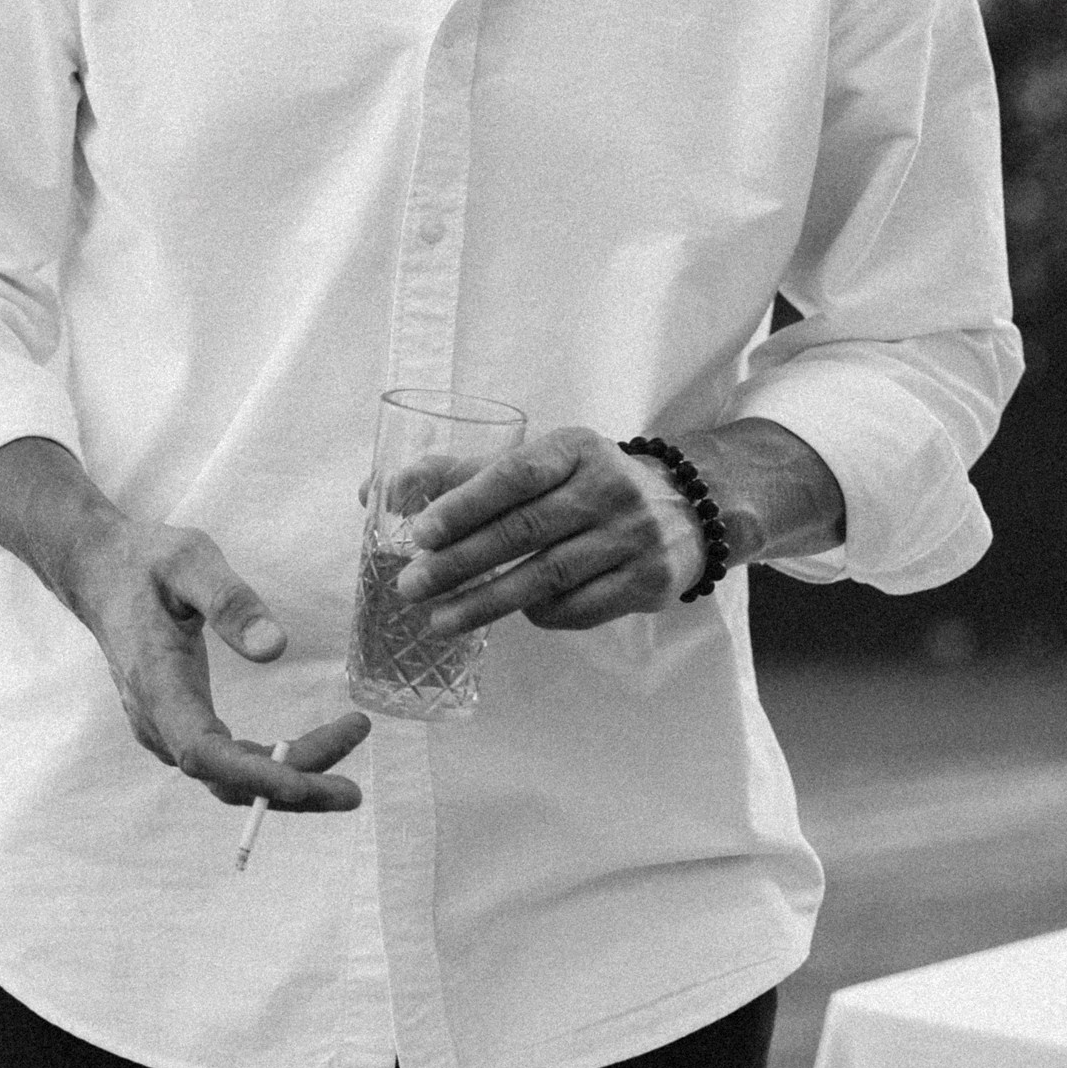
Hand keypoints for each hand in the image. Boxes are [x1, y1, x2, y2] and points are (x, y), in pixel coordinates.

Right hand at [73, 515, 369, 807]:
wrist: (101, 572)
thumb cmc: (147, 562)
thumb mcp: (190, 561)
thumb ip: (230, 602)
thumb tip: (276, 648)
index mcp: (156, 683)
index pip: (202, 751)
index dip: (252, 775)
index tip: (303, 785)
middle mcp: (157, 719)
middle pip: (225, 778)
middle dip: (291, 788)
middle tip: (353, 792)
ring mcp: (164, 727)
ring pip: (228, 777)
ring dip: (288, 778)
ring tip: (347, 760)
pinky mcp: (177, 724)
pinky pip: (225, 762)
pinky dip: (270, 765)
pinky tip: (310, 750)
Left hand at [389, 427, 707, 632]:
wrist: (686, 509)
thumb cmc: (587, 483)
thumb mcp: (542, 461)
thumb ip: (465, 474)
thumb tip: (379, 490)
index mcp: (576, 447)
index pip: (515, 474)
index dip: (465, 503)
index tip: (420, 533)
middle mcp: (608, 487)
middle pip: (524, 531)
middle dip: (460, 563)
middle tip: (412, 587)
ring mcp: (632, 537)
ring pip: (546, 577)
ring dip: (485, 603)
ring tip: (438, 620)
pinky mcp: (647, 582)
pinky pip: (577, 608)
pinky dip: (537, 614)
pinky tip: (509, 617)